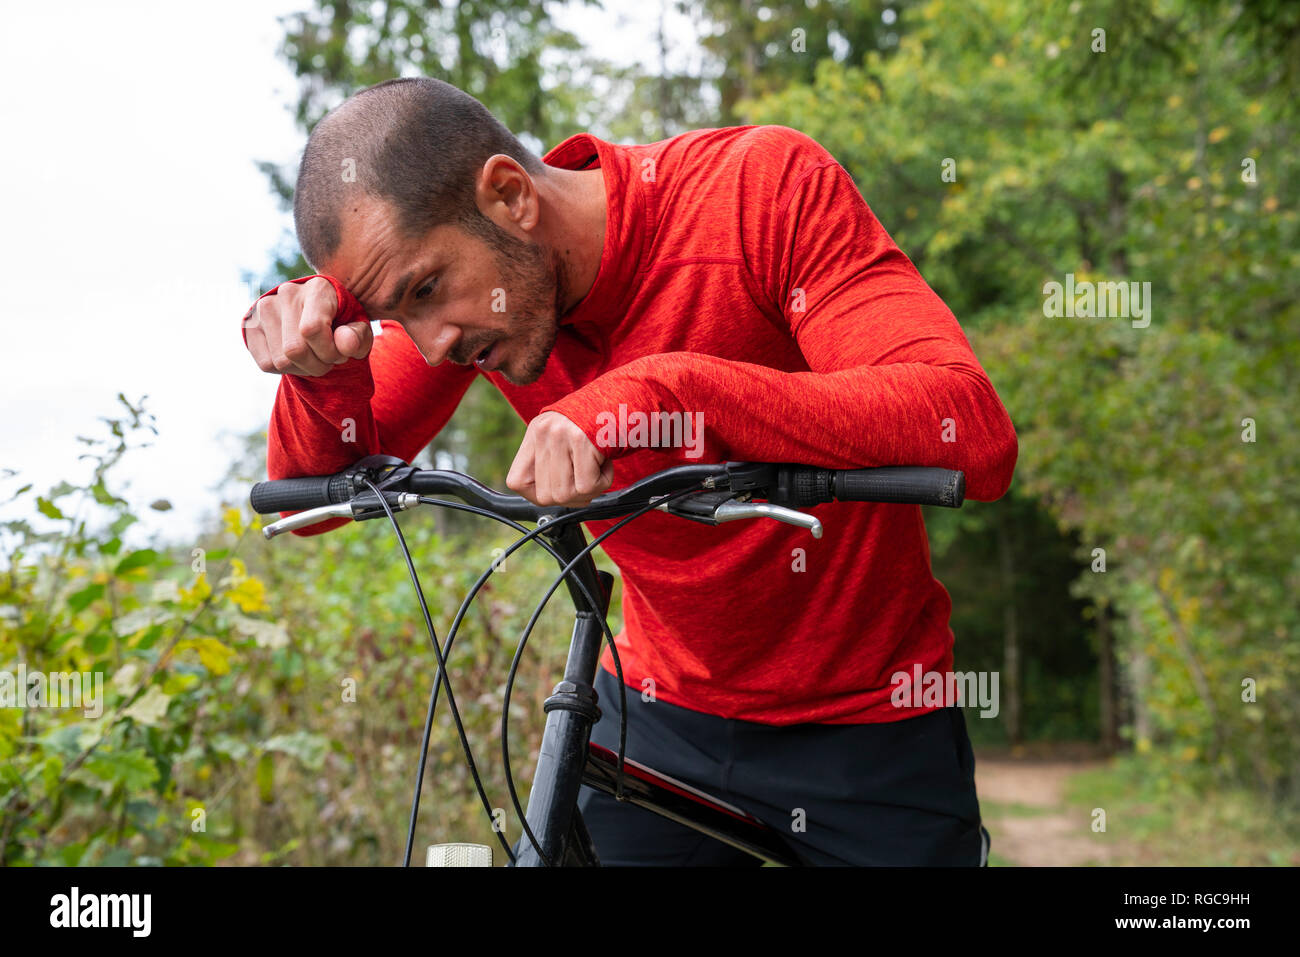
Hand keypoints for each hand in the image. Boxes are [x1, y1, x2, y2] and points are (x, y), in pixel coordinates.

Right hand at [243, 276, 372, 375]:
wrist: (319, 318)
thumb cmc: (343, 324)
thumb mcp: (359, 330)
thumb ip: (358, 337)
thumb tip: (345, 344)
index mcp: (318, 288)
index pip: (312, 329)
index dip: (328, 352)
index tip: (339, 354)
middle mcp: (287, 292)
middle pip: (295, 350)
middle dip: (318, 365)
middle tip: (328, 358)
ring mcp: (264, 307)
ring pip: (280, 361)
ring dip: (302, 368)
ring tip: (314, 356)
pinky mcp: (250, 325)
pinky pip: (266, 364)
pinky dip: (285, 370)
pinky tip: (296, 357)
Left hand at [507, 412, 613, 506]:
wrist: (623, 400)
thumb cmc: (598, 423)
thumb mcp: (564, 436)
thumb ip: (550, 462)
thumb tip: (548, 498)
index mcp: (536, 432)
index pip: (517, 481)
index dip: (535, 496)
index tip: (556, 491)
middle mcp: (544, 432)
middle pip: (545, 495)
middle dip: (570, 498)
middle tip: (586, 481)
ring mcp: (560, 436)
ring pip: (565, 495)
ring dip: (588, 491)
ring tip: (596, 469)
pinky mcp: (581, 441)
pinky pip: (587, 486)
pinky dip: (603, 482)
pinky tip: (605, 463)